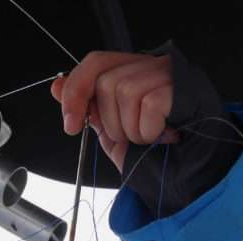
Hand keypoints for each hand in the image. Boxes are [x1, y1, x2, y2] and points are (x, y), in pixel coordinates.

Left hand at [51, 52, 178, 171]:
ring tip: (147, 138)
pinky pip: (149, 106)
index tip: (69, 124)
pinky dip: (149, 131)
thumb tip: (58, 86)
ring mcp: (167, 73)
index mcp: (131, 72)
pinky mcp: (181, 88)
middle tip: (128, 138)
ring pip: (126, 92)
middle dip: (109, 121)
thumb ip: (87, 109)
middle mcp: (149, 65)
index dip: (76, 91)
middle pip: (107, 82)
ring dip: (130, 129)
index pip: (95, 63)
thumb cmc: (152, 151)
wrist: (185, 174)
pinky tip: (161, 136)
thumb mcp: (112, 132)